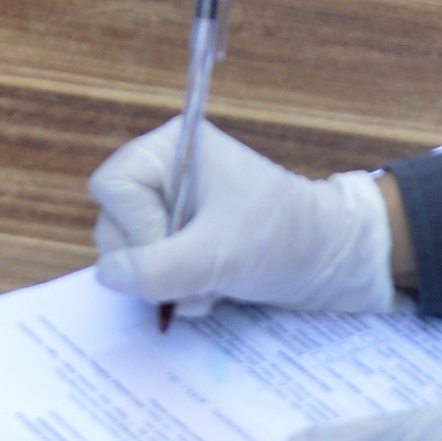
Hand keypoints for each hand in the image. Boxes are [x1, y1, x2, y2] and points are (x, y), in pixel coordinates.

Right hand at [88, 118, 397, 315]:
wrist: (333, 261)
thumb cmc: (283, 240)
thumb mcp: (216, 256)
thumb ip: (155, 268)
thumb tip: (108, 276)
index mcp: (172, 149)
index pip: (112, 187)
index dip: (137, 226)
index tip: (179, 244)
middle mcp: (166, 173)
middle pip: (114, 224)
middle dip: (153, 263)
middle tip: (198, 275)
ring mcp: (173, 208)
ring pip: (130, 254)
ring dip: (166, 283)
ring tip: (210, 287)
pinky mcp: (183, 239)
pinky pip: (151, 270)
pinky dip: (175, 289)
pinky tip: (210, 291)